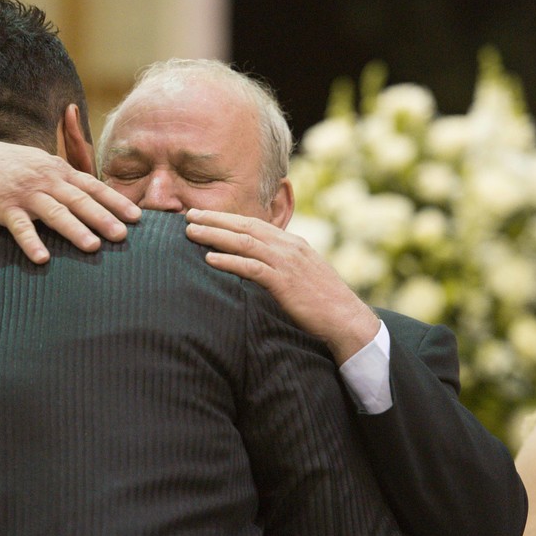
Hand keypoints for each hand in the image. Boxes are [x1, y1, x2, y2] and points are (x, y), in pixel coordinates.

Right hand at [0, 139, 140, 263]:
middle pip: (79, 200)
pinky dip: (31, 242)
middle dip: (102, 218)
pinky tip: (42, 258)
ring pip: (54, 212)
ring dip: (74, 230)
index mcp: (59, 171)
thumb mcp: (44, 163)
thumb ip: (69, 177)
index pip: (93, 186)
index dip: (115, 202)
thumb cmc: (14, 166)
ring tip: (92, 246)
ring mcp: (26, 193)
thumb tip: (96, 192)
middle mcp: (46, 180)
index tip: (136, 217)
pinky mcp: (4, 206)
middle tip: (122, 236)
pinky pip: (20, 227)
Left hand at [185, 208, 379, 363]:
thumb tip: (258, 267)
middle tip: (189, 215)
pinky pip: (252, 267)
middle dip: (215, 220)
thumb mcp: (302, 275)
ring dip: (215, 235)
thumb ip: (280, 266)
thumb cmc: (323, 302)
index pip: (254, 224)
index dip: (227, 219)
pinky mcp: (285, 283)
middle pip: (245, 227)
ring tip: (191, 232)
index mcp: (292, 244)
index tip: (205, 216)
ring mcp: (287, 263)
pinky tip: (209, 259)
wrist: (346, 319)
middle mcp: (289, 247)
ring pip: (245, 242)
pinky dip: (229, 261)